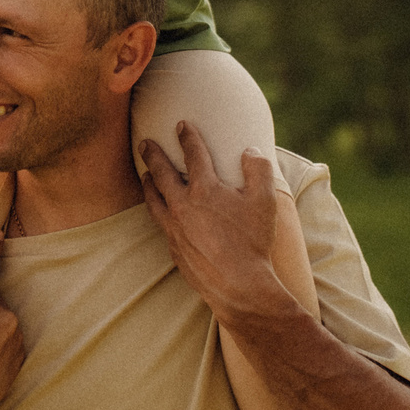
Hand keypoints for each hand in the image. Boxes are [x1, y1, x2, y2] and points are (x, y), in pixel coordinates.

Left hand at [138, 122, 292, 320]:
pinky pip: (160, 222)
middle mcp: (183, 205)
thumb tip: (251, 151)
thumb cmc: (253, 242)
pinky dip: (157, 210)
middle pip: (162, 173)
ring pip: (154, 198)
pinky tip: (160, 211)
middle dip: (154, 154)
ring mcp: (174, 227)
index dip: (188, 137)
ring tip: (145, 174)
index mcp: (205, 189)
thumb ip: (259, 170)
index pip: (194, 155)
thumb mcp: (265, 201)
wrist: (237, 285)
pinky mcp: (173, 247)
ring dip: (148, 183)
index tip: (181, 124)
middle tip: (144, 142)